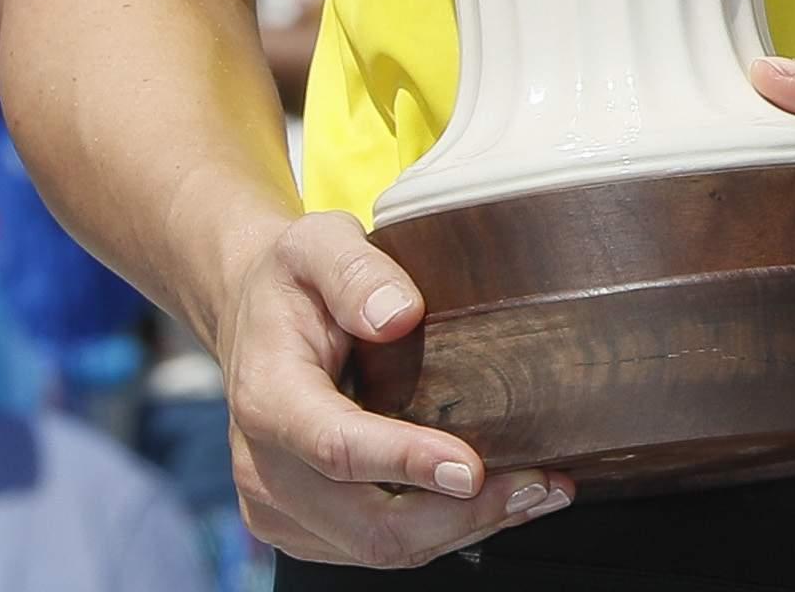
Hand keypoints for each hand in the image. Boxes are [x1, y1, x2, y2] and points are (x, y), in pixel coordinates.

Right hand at [211, 209, 565, 565]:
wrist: (254, 318)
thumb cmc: (293, 283)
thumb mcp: (316, 244)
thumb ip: (355, 274)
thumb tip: (398, 315)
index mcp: (268, 398)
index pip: (336, 447)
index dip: (406, 464)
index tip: (471, 468)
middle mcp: (265, 467)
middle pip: (367, 524)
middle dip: (460, 516)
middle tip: (540, 482)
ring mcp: (281, 505)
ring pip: (378, 549)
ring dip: (464, 530)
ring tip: (538, 491)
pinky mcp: (303, 526)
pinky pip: (373, 548)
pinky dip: (441, 534)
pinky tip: (494, 501)